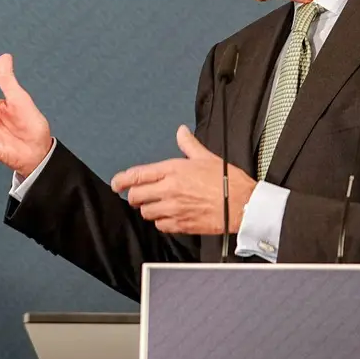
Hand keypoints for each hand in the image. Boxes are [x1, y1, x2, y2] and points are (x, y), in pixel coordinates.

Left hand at [110, 125, 255, 234]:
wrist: (243, 205)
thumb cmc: (227, 181)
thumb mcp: (207, 157)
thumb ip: (189, 144)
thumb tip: (181, 132)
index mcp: (173, 170)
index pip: (138, 175)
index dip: (122, 181)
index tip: (116, 184)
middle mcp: (169, 190)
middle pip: (137, 197)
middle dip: (135, 196)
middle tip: (140, 195)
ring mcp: (174, 209)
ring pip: (147, 213)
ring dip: (148, 209)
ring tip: (156, 205)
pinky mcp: (181, 225)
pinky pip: (161, 226)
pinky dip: (161, 222)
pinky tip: (169, 216)